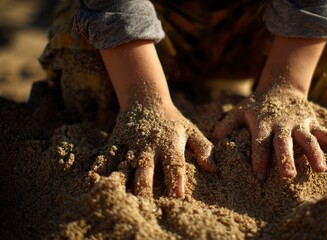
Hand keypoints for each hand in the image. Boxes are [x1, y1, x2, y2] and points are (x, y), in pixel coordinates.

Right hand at [92, 102, 216, 197]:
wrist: (146, 97)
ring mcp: (131, 143)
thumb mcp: (190, 131)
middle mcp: (150, 145)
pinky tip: (95, 181)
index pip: (175, 164)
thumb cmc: (172, 120)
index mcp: (170, 143)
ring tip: (119, 197)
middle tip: (145, 205)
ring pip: (124, 165)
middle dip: (145, 187)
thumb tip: (214, 169)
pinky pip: (106, 156)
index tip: (178, 197)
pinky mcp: (116, 140)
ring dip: (122, 181)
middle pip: (146, 169)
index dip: (176, 180)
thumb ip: (203, 149)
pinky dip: (100, 168)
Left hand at [213, 85, 326, 179]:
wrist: (280, 87)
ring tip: (319, 170)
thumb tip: (214, 141)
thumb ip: (225, 126)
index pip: (260, 143)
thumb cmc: (256, 106)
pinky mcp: (312, 122)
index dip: (259, 158)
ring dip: (314, 153)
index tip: (259, 175)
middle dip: (286, 158)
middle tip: (288, 175)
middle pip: (284, 142)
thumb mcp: (238, 112)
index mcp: (263, 124)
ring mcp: (299, 123)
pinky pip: (326, 133)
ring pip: (308, 139)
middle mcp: (282, 125)